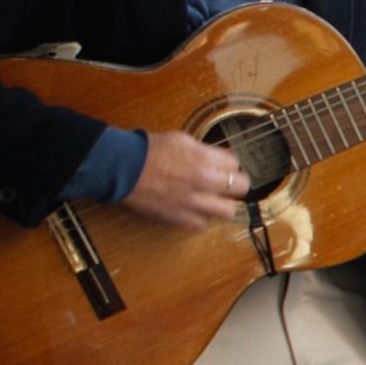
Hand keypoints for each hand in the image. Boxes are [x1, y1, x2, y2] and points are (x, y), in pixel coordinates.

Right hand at [123, 130, 242, 229]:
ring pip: (229, 211)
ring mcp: (194, 201)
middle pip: (242, 187)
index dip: (229, 165)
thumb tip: (219, 158)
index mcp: (205, 158)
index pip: (235, 164)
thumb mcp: (182, 139)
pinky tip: (196, 211)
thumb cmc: (148, 150)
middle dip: (235, 184)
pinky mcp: (180, 217)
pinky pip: (204, 225)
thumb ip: (205, 151)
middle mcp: (204, 181)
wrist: (123, 167)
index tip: (223, 167)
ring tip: (213, 200)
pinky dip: (202, 219)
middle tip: (225, 184)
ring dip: (223, 205)